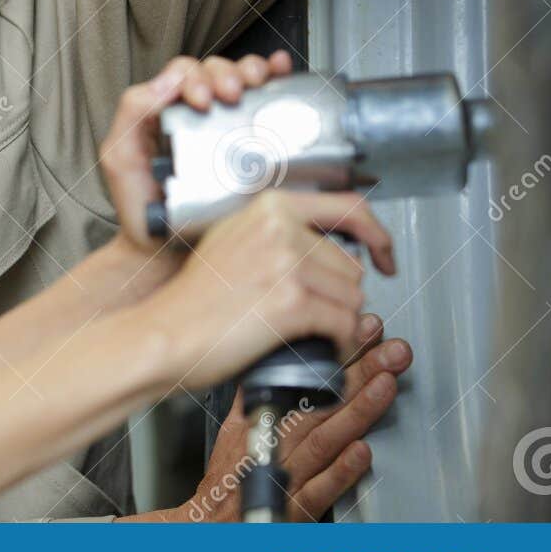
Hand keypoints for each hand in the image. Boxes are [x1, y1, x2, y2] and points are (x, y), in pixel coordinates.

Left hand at [98, 51, 294, 249]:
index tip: (201, 100)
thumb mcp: (119, 157)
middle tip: (229, 95)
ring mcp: (227, 127)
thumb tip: (164, 82)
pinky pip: (267, 101)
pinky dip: (278, 77)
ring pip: (243, 80)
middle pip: (216, 71)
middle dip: (225, 74)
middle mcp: (197, 114)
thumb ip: (131, 115)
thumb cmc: (143, 209)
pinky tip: (282, 70)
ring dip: (252, 71)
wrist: (169, 254)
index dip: (194, 77)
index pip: (183, 74)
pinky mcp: (254, 145)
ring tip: (256, 83)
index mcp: (166, 111)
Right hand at [145, 190, 396, 391]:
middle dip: (341, 294)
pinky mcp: (293, 302)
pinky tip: (317, 345)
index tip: (385, 253)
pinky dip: (338, 342)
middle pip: (351, 265)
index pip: (349, 208)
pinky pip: (344, 325)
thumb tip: (318, 243)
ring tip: (306, 330)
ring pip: (353, 297)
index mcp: (267, 207)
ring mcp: (287, 263)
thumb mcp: (228, 241)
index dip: (378, 235)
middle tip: (315, 312)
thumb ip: (271, 231)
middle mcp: (279, 228)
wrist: (164, 334)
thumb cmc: (190, 300)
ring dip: (338, 320)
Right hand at [180, 314, 413, 520]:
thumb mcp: (234, 426)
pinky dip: (341, 470)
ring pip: (326, 436)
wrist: (210, 525)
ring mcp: (288, 472)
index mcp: (265, 416)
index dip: (340, 351)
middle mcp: (277, 440)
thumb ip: (256, 395)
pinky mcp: (296, 507)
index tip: (366, 328)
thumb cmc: (227, 478)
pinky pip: (321, 487)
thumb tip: (274, 361)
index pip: (308, 376)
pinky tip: (363, 452)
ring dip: (357, 409)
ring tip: (385, 383)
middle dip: (362, 371)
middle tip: (392, 349)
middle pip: (323, 401)